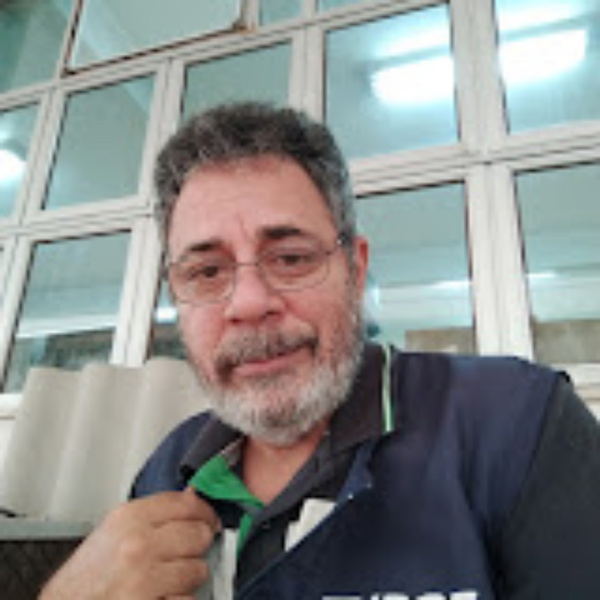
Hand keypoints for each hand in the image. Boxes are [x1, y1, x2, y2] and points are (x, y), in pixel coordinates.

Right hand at [40, 488, 219, 599]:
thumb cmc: (88, 575)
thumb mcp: (115, 530)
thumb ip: (155, 514)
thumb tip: (194, 498)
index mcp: (130, 517)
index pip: (187, 504)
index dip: (205, 513)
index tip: (209, 521)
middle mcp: (138, 544)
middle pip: (199, 534)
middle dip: (198, 546)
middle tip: (187, 553)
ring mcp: (143, 578)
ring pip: (198, 570)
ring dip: (190, 578)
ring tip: (170, 580)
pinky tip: (163, 598)